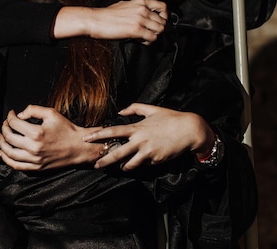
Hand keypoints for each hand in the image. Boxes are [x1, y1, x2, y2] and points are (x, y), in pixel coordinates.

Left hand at [0, 105, 101, 170]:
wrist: (78, 147)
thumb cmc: (66, 129)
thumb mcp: (51, 113)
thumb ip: (33, 110)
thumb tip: (19, 115)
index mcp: (37, 133)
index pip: (14, 123)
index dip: (10, 116)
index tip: (12, 114)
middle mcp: (34, 148)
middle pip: (9, 137)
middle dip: (4, 128)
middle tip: (6, 123)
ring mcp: (34, 159)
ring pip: (9, 153)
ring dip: (1, 143)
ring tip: (1, 136)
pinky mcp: (36, 167)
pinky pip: (16, 165)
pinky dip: (6, 159)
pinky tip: (2, 152)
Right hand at [53, 0, 166, 44]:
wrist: (95, 20)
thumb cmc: (106, 14)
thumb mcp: (124, 4)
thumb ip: (136, 7)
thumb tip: (142, 13)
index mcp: (141, 2)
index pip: (163, 7)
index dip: (164, 16)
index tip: (159, 22)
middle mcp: (142, 9)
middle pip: (162, 21)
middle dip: (157, 29)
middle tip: (149, 32)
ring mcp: (140, 19)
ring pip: (159, 30)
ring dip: (154, 35)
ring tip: (144, 37)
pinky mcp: (136, 30)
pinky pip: (152, 37)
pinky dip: (148, 41)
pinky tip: (140, 40)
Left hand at [83, 103, 213, 170]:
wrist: (190, 130)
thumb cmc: (171, 118)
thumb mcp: (152, 109)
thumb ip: (134, 109)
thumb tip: (120, 112)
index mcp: (137, 128)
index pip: (113, 132)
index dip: (98, 135)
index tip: (87, 138)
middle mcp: (140, 141)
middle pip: (117, 153)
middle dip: (105, 160)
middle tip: (96, 165)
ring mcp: (148, 152)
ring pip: (130, 164)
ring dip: (124, 166)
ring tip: (121, 167)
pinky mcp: (156, 160)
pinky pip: (146, 164)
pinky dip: (144, 162)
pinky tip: (148, 158)